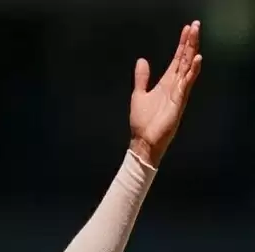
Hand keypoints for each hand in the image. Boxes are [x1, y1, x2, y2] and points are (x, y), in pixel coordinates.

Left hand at [129, 21, 202, 166]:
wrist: (143, 142)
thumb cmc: (143, 122)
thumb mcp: (139, 94)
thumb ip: (142, 78)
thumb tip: (141, 60)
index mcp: (167, 83)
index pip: (177, 59)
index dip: (182, 45)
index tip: (187, 29)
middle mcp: (175, 86)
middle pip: (185, 60)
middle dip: (189, 42)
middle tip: (195, 25)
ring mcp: (179, 93)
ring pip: (188, 68)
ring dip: (192, 51)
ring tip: (196, 36)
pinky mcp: (179, 102)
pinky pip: (187, 84)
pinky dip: (192, 72)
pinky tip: (196, 60)